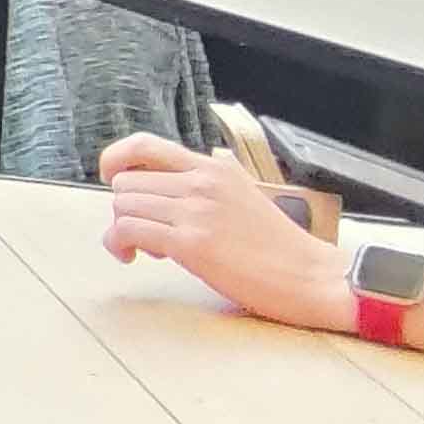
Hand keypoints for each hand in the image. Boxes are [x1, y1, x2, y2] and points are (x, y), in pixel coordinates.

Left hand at [96, 134, 357, 328]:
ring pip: (122, 206)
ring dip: (124, 229)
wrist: (312, 277)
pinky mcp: (192, 243)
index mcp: (214, 167)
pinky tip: (136, 258)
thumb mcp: (241, 197)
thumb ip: (202, 188)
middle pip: (125, 182)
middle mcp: (202, 182)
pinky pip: (128, 232)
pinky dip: (120, 245)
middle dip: (126, 209)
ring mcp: (196, 211)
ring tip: (150, 248)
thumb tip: (157, 191)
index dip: (115, 160)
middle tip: (147, 232)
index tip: (110, 181)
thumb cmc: (278, 247)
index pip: (143, 145)